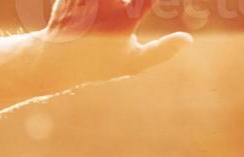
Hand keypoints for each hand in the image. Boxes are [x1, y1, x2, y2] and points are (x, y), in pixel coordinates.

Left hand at [42, 0, 191, 80]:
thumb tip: (188, 40)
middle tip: (124, 11)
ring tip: (108, 14)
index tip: (147, 3)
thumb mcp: (131, 63)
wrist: (56, 59)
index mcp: (122, 25)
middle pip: (118, 0)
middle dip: (119, 4)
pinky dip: (91, 1)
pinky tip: (95, 12)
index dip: (148, 1)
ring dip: (110, 3)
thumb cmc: (98, 62)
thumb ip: (160, 51)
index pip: (146, 0)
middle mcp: (104, 8)